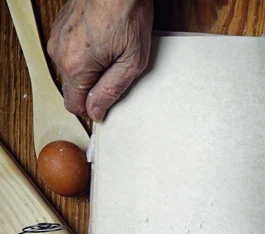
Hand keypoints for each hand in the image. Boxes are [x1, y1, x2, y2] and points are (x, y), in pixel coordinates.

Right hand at [47, 0, 152, 120]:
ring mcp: (57, 38)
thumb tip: (96, 111)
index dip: (92, 107)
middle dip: (94, 85)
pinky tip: (103, 41)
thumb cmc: (129, 15)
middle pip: (73, 87)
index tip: (107, 102)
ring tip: (112, 50)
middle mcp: (59, 52)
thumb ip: (111, 90)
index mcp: (76, 65)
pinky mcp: (60, 27)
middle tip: (117, 68)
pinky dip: (86, 53)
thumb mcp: (132, 62)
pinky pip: (70, 52)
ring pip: (72, 70)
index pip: (74, 104)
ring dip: (91, 68)